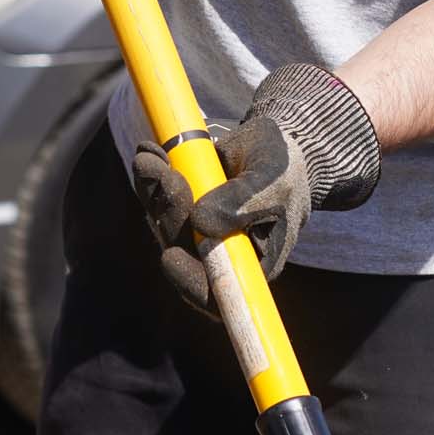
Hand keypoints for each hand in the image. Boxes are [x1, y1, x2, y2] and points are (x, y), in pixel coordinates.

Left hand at [133, 64, 380, 313]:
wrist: (274, 140)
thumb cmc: (284, 168)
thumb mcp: (271, 181)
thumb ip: (240, 203)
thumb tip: (200, 223)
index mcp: (250, 263)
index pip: (217, 294)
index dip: (189, 283)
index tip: (170, 257)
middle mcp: (219, 254)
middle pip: (181, 252)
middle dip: (168, 215)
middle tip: (168, 177)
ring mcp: (197, 230)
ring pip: (161, 223)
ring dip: (152, 191)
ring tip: (151, 159)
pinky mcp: (182, 206)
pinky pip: (156, 199)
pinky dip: (149, 177)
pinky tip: (149, 152)